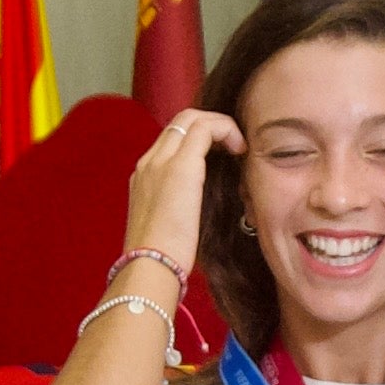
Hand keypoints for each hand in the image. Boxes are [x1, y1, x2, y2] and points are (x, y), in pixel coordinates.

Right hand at [123, 106, 240, 269]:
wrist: (148, 267)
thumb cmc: (162, 259)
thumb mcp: (169, 225)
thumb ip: (180, 208)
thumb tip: (201, 210)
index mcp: (144, 177)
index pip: (171, 139)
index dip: (199, 138)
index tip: (221, 154)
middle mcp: (148, 162)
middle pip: (180, 121)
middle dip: (210, 124)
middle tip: (233, 144)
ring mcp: (161, 161)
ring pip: (191, 118)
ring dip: (219, 125)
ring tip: (238, 146)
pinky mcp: (180, 167)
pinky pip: (205, 129)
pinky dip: (226, 130)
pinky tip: (240, 150)